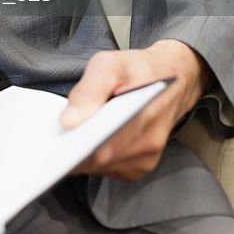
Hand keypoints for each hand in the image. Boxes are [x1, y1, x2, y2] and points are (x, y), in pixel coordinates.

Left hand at [61, 40, 210, 180]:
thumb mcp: (110, 64)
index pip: (102, 148)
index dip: (75, 149)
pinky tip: (91, 140)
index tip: (58, 142)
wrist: (175, 78)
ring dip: (85, 154)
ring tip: (75, 133)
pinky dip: (96, 157)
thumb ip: (89, 90)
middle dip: (75, 150)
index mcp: (142, 116)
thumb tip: (69, 122)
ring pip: (103, 167)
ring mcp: (146, 159)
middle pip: (99, 161)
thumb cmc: (139, 69)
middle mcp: (148, 144)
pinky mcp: (142, 166)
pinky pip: (111, 169)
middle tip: (59, 135)